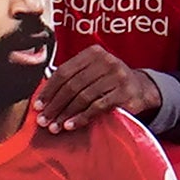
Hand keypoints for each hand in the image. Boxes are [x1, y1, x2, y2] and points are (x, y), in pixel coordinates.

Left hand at [34, 43, 156, 130]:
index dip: (49, 90)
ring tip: (55, 126)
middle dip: (55, 105)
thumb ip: (71, 79)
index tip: (38, 105)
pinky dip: (82, 118)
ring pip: (83, 97)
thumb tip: (43, 99)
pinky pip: (97, 107)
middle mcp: (106, 61)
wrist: (141, 89)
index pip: (64, 71)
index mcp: (93, 53)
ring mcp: (117, 76)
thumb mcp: (92, 73)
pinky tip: (71, 126)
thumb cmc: (108, 82)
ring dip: (66, 114)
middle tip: (43, 120)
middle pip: (72, 85)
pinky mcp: (125, 93)